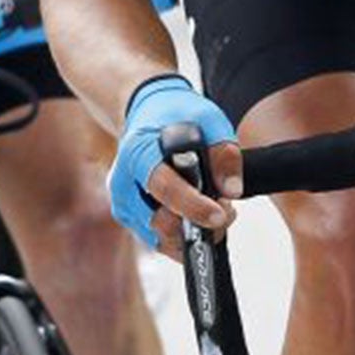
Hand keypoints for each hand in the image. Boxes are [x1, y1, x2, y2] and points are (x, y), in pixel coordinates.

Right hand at [110, 74, 241, 256]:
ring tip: (215, 207)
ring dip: (195, 232)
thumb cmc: (177, 115)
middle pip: (161, 223)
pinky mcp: (131, 218)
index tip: (220, 212)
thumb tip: (231, 191)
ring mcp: (124, 204)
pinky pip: (162, 242)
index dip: (193, 205)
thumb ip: (223, 152)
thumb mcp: (208, 118)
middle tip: (226, 207)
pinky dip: (185, 236)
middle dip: (199, 223)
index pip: (163, 187)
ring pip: (163, 240)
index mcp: (137, 152)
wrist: (149, 113)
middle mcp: (122, 183)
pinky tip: (200, 214)